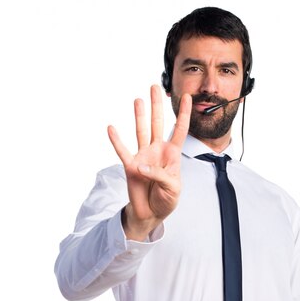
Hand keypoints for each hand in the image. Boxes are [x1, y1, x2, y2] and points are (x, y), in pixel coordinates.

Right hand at [107, 84, 191, 239]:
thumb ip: (160, 175)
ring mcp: (143, 156)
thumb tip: (141, 166)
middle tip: (155, 87)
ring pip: (141, 131)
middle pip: (158, 124)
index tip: (188, 97)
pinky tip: (111, 128)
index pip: (179, 130)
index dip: (184, 114)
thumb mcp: (173, 188)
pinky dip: (117, 141)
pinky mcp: (131, 166)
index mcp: (172, 155)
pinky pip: (123, 151)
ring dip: (140, 116)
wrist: (152, 213)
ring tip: (138, 100)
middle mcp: (157, 151)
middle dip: (157, 106)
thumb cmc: (166, 199)